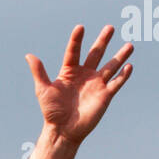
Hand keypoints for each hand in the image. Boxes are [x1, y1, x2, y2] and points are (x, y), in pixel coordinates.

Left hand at [27, 25, 132, 145]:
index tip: (80, 28)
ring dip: (120, 56)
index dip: (77, 40)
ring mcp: (96, 84)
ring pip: (110, 66)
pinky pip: (116, 83)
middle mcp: (85, 75)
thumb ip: (39, 72)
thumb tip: (29, 56)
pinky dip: (124, 76)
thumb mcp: (43, 90)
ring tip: (130, 45)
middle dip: (103, 41)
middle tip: (110, 27)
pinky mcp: (105, 96)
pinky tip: (130, 66)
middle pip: (95, 53)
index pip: (74, 51)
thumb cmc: (52, 112)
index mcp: (70, 71)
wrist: (63, 130)